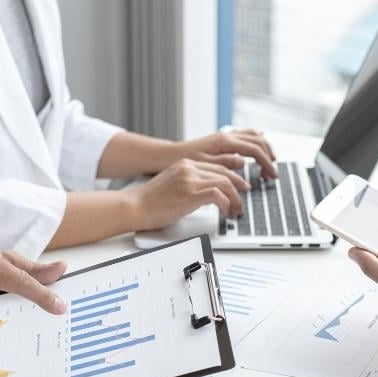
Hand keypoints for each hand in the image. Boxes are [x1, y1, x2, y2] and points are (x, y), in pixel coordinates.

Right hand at [129, 159, 250, 229]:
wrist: (134, 207)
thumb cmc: (150, 201)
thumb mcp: (173, 184)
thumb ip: (190, 183)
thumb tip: (208, 194)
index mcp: (185, 164)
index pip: (218, 167)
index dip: (233, 178)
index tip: (240, 188)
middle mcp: (189, 168)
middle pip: (225, 173)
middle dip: (239, 188)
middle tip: (243, 200)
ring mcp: (189, 180)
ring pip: (225, 183)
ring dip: (235, 199)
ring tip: (236, 210)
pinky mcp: (189, 194)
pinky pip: (218, 195)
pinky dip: (226, 204)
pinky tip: (225, 212)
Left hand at [176, 128, 276, 177]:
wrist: (167, 156)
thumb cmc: (182, 162)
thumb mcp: (203, 165)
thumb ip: (224, 163)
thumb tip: (244, 162)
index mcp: (224, 142)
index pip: (254, 150)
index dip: (266, 163)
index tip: (272, 176)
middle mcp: (226, 136)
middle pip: (258, 141)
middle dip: (269, 156)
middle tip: (272, 174)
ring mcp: (224, 136)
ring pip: (253, 136)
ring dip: (264, 148)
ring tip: (269, 163)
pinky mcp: (221, 140)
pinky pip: (244, 136)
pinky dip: (255, 141)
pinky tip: (258, 147)